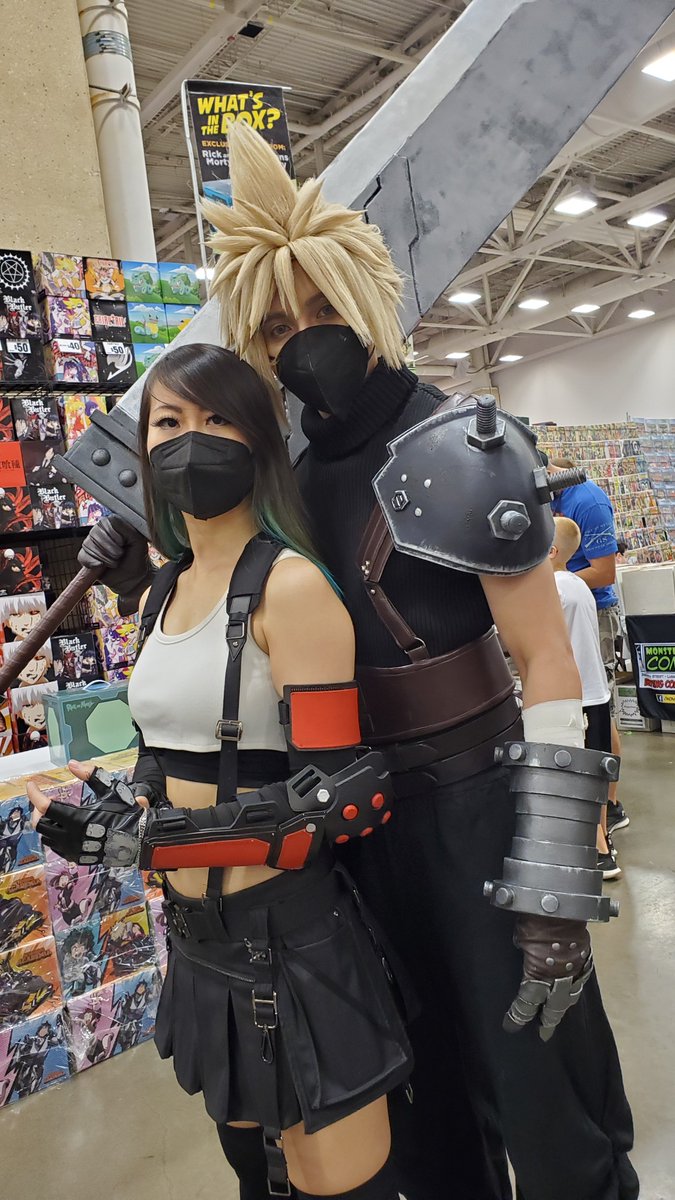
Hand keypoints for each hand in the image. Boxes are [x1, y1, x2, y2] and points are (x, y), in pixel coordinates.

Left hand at [28, 761, 146, 867]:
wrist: (139, 839)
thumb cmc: (127, 813)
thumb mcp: (111, 789)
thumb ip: (91, 774)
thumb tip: (73, 764)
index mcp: (77, 819)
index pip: (45, 806)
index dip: (34, 793)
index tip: (31, 785)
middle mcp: (71, 837)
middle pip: (39, 824)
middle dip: (38, 810)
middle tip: (44, 801)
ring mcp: (72, 849)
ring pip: (45, 836)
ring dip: (46, 823)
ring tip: (55, 813)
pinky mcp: (76, 856)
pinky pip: (55, 847)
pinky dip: (53, 835)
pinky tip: (62, 827)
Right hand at [77, 515, 153, 615]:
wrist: (133, 579)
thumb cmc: (137, 558)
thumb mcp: (138, 540)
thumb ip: (126, 528)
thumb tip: (110, 522)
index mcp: (114, 523)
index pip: (108, 522)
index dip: (116, 536)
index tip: (125, 544)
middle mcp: (100, 530)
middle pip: (96, 533)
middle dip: (110, 548)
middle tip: (120, 556)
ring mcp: (91, 542)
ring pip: (88, 544)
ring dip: (104, 557)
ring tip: (114, 562)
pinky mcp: (85, 556)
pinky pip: (82, 556)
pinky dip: (93, 563)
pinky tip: (102, 566)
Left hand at [504, 914, 592, 1041]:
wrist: (562, 903)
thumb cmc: (535, 919)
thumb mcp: (521, 938)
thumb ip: (525, 951)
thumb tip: (526, 951)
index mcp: (538, 974)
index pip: (527, 1002)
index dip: (518, 1016)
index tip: (511, 1026)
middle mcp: (559, 977)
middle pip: (554, 1007)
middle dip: (548, 1020)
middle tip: (543, 1034)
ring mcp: (575, 969)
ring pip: (571, 995)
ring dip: (563, 1006)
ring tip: (558, 1014)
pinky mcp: (586, 958)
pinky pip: (582, 978)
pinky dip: (576, 985)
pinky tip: (574, 989)